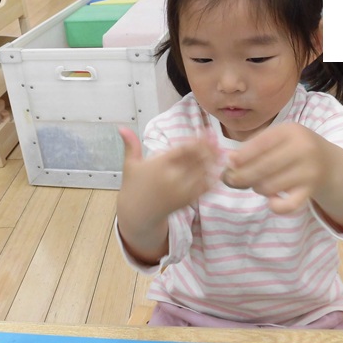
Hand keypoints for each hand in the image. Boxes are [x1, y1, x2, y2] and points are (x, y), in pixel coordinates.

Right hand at [116, 127, 218, 262]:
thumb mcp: (131, 165)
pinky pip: (203, 188)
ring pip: (203, 173)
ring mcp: (181, 190)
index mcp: (159, 166)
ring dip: (213, 161)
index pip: (183, 149)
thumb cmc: (134, 186)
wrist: (137, 215)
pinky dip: (212, 178)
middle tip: (216, 137)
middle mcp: (171, 178)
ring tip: (221, 150)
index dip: (197, 140)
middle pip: (196, 159)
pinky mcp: (186, 200)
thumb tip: (121, 127)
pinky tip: (218, 169)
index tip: (206, 131)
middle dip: (208, 147)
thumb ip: (131, 145)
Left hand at [223, 123, 327, 213]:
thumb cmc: (293, 148)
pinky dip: (276, 206)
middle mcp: (303, 148)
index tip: (229, 163)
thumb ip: (255, 145)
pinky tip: (272, 201)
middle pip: (264, 166)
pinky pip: (289, 205)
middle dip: (243, 176)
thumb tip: (230, 161)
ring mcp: (309, 170)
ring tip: (258, 184)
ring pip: (271, 185)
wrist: (328, 162)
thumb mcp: (278, 137)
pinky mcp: (311, 190)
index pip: (262, 143)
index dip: (243, 155)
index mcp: (290, 131)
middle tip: (232, 180)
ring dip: (258, 188)